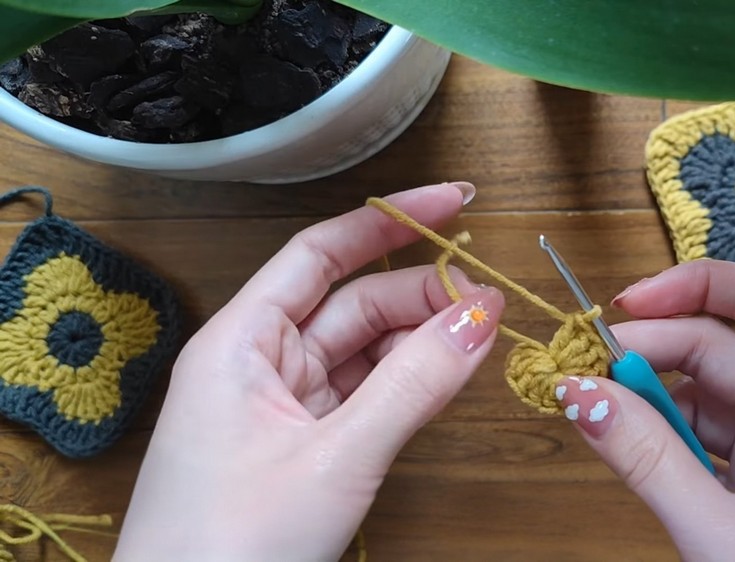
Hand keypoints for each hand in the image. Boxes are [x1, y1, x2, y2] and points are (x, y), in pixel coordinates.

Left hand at [114, 183, 504, 560]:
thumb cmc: (230, 547)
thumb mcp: (336, 458)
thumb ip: (413, 384)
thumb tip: (481, 317)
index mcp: (241, 342)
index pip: (321, 253)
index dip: (388, 220)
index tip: (450, 202)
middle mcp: (259, 363)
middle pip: (351, 302)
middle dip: (419, 295)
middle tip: (486, 304)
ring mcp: (282, 406)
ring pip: (362, 350)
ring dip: (418, 342)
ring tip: (478, 339)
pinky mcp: (301, 445)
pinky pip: (362, 395)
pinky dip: (405, 385)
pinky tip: (444, 378)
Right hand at [554, 261, 734, 560]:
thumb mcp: (719, 530)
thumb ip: (646, 460)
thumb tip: (579, 392)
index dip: (698, 285)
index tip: (628, 302)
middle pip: (721, 347)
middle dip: (652, 346)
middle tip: (585, 367)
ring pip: (709, 394)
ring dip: (651, 393)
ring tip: (599, 409)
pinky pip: (707, 438)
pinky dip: (664, 435)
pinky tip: (630, 446)